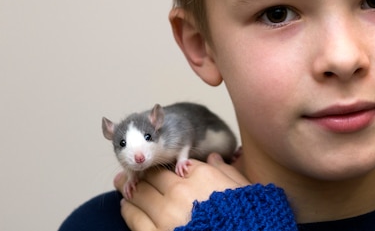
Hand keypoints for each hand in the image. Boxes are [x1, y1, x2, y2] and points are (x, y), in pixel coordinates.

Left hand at [116, 153, 249, 230]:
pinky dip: (129, 209)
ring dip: (133, 188)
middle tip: (134, 171)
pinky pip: (134, 217)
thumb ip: (226, 171)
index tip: (165, 167)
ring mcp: (165, 214)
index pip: (178, 164)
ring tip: (127, 187)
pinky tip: (127, 206)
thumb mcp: (243, 190)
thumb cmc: (246, 216)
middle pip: (155, 175)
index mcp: (202, 177)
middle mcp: (181, 191)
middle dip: (145, 172)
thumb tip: (214, 158)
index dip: (170, 165)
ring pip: (140, 193)